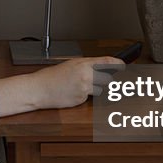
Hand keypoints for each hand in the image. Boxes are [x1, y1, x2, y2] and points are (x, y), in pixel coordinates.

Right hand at [0, 56, 124, 117]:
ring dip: (94, 89)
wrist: (39, 89)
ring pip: (99, 90)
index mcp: (83, 64)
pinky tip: (72, 92)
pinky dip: (84, 96)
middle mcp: (86, 76)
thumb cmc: (51, 76)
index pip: (107, 62)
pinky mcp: (81, 100)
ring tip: (78, 85)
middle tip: (97, 78)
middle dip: (104, 79)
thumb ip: (86, 65)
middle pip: (107, 78)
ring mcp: (84, 89)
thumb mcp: (70, 65)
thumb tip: (101, 67)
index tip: (123, 65)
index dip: (118, 63)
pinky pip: (89, 98)